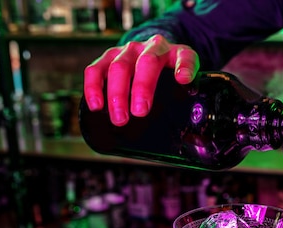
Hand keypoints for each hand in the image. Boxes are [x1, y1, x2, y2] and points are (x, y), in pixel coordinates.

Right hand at [83, 34, 199, 125]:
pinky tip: (96, 106)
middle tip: (140, 112)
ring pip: (119, 67)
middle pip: (146, 63)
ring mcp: (128, 51)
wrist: (153, 54)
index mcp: (176, 53)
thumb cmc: (170, 74)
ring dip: (117, 94)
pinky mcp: (109, 57)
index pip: (185, 57)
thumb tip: (188, 124)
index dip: (184, 67)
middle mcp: (152, 47)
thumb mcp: (184, 81)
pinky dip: (93, 87)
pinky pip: (96, 69)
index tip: (183, 80)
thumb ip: (188, 97)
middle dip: (142, 88)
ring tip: (119, 119)